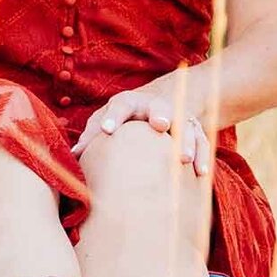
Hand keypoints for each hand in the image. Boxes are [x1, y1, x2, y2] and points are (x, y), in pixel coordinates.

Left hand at [71, 87, 211, 176]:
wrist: (158, 103)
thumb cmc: (123, 118)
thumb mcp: (106, 120)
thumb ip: (91, 135)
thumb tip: (73, 156)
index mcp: (130, 102)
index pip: (120, 105)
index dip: (114, 116)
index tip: (108, 130)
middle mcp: (155, 106)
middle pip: (160, 107)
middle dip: (160, 115)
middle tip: (160, 125)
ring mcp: (178, 117)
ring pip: (185, 126)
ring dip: (186, 141)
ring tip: (184, 159)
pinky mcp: (195, 131)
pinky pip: (203, 142)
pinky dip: (203, 157)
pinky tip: (200, 174)